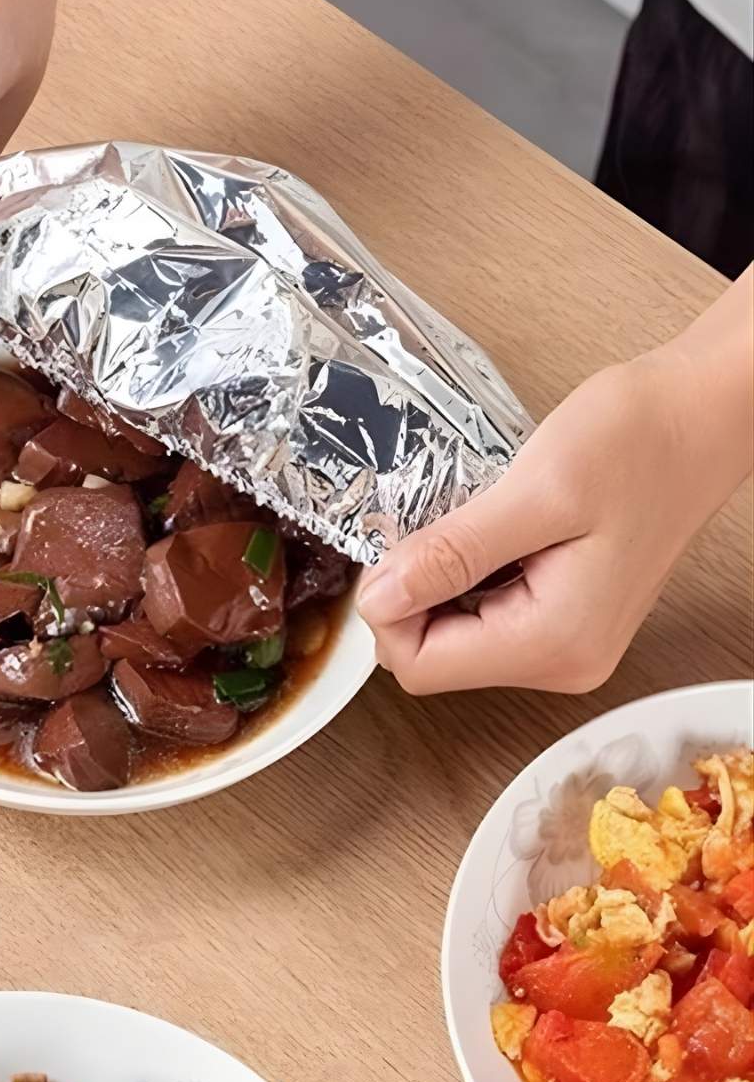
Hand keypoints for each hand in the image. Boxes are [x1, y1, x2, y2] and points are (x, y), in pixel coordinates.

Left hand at [358, 270, 752, 693]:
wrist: (702, 416)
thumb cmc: (636, 441)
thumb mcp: (534, 492)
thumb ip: (453, 554)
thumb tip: (379, 598)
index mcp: (554, 643)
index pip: (419, 666)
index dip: (385, 610)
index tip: (394, 547)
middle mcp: (561, 661)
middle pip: (433, 658)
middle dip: (409, 597)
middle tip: (427, 526)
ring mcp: (566, 644)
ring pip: (452, 638)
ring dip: (434, 585)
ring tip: (464, 523)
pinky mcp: (564, 618)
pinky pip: (483, 616)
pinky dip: (463, 578)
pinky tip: (484, 533)